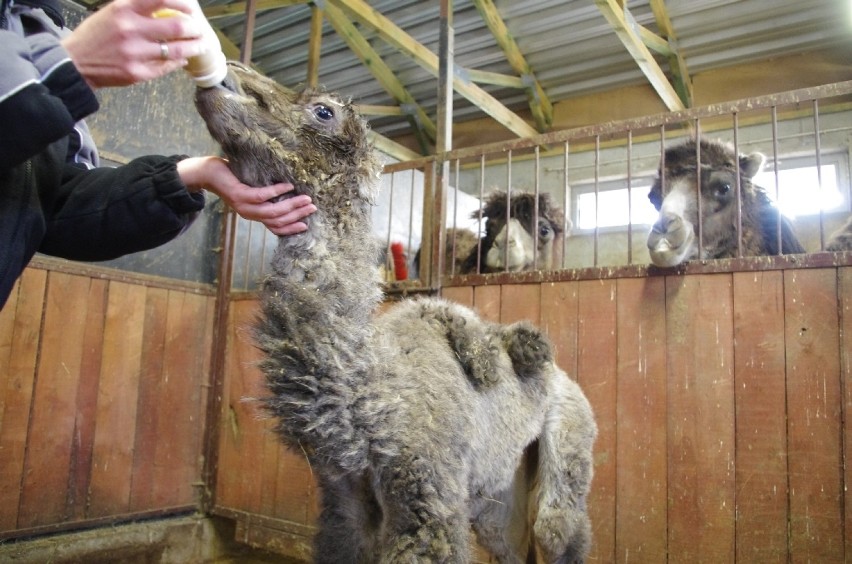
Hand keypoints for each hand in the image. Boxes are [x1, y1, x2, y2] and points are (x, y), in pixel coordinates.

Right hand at [61, 0, 209, 87]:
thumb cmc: (97, 35)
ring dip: (193, 47)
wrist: (74, 62)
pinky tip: (182, 59)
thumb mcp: (112, 12)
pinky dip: (178, 62)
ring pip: (176, 51)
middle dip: (194, 29)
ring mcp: (135, 53)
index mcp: (124, 10)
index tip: (191, 9)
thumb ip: (138, 8)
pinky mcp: (137, 73)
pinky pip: (166, 67)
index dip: (182, 4)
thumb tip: (167, 6)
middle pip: (176, 27)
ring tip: (199, 45)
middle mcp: (131, 30)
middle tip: (199, 30)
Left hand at [177, 156, 316, 235]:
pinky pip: (262, 196)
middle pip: (277, 220)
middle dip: (297, 215)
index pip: (275, 228)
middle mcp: (249, 214)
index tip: (307, 225)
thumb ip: (265, 196)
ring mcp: (244, 206)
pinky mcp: (239, 195)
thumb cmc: (232, 179)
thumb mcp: (251, 191)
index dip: (291, 228)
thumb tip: (289, 192)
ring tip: (305, 198)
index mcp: (253, 215)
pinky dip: (277, 191)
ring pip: (272, 211)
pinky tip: (288, 186)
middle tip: (312, 208)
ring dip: (291, 205)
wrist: (207, 174)